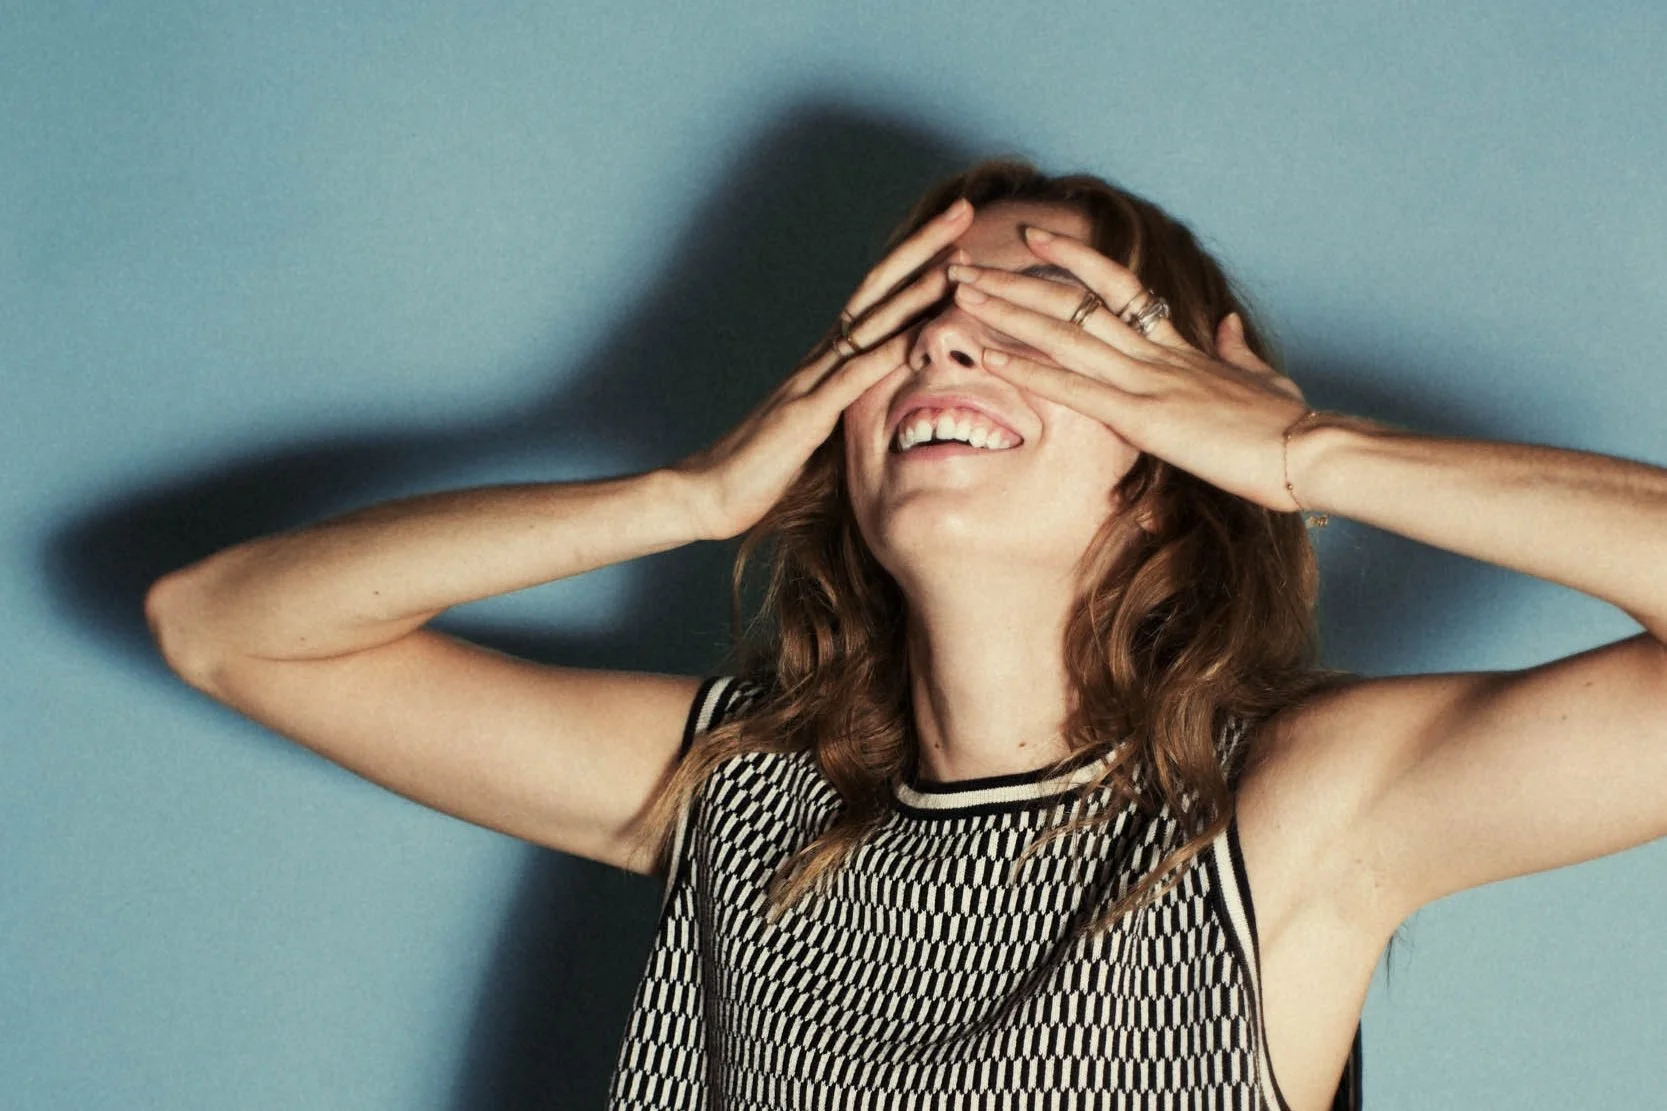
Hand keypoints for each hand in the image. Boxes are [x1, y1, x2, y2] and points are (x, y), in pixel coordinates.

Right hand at [673, 199, 975, 538]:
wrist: (707, 493)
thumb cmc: (763, 468)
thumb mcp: (818, 431)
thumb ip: (848, 407)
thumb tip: (885, 399)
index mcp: (826, 362)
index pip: (876, 298)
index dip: (914, 262)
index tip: (954, 232)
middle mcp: (820, 359)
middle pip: (877, 289)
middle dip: (921, 248)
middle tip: (963, 208)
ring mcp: (811, 382)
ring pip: (870, 324)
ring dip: (915, 290)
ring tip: (956, 259)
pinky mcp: (805, 416)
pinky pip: (852, 379)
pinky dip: (887, 354)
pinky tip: (918, 335)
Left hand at [943, 226, 1316, 512]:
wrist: (1312, 452)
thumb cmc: (1292, 425)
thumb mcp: (1260, 377)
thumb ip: (1233, 350)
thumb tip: (1222, 324)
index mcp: (1181, 345)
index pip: (1116, 287)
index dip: (1072, 258)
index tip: (1033, 239)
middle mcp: (1156, 352)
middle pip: (1073, 301)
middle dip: (1014, 281)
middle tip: (965, 263)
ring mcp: (1147, 379)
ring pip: (1063, 332)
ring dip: (1005, 311)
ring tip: (959, 290)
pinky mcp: (1143, 416)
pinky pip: (1071, 387)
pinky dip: (1024, 369)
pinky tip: (985, 356)